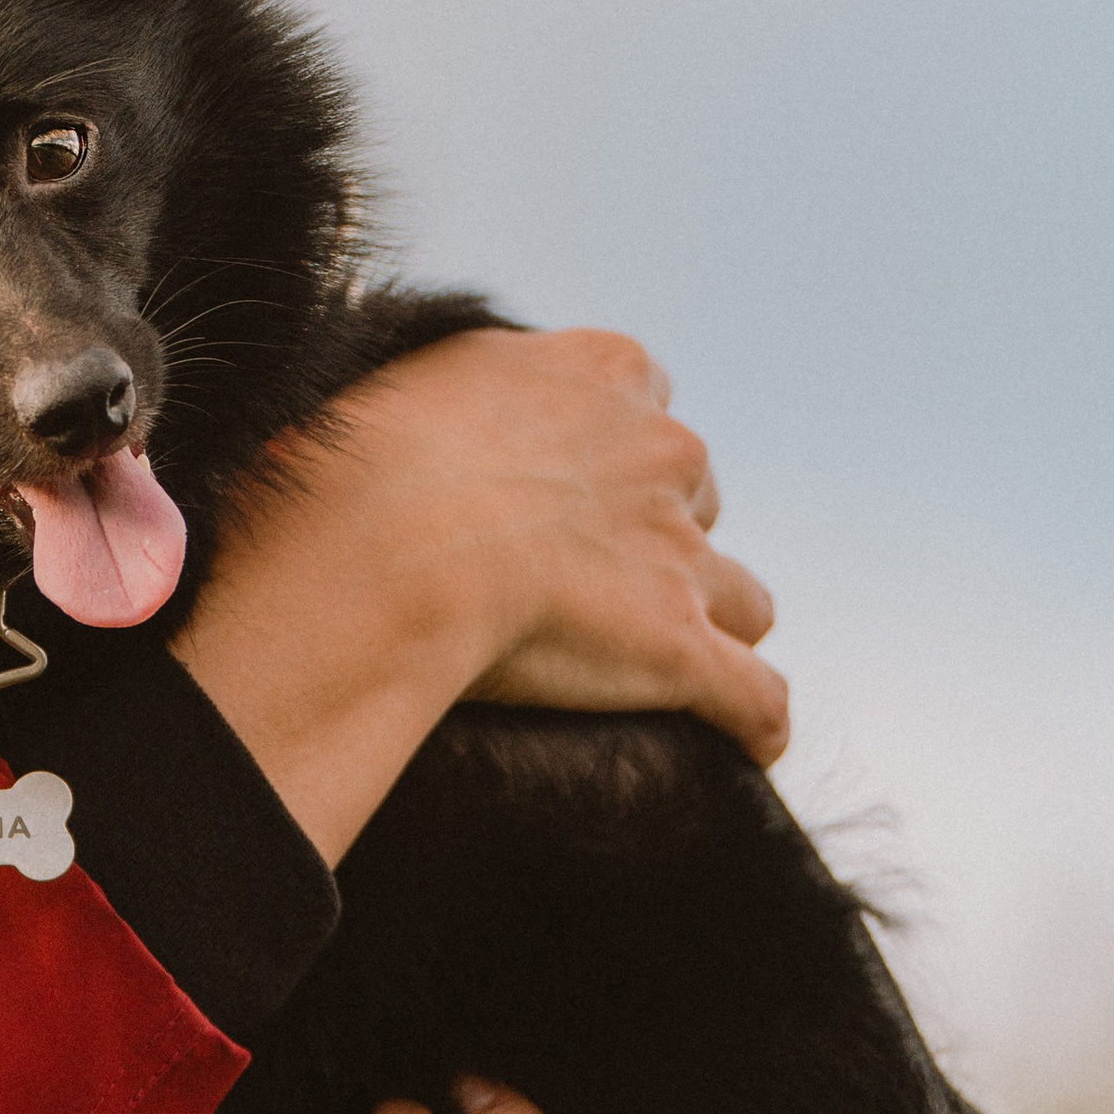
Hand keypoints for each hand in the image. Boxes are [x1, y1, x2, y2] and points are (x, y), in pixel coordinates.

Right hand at [172, 328, 786, 865]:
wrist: (381, 543)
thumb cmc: (356, 462)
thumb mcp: (405, 380)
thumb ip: (448, 392)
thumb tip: (408, 415)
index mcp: (602, 370)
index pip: (644, 407)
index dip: (603, 460)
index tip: (551, 495)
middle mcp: (663, 450)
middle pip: (694, 498)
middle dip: (649, 539)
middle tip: (570, 582)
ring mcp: (680, 554)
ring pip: (741, 596)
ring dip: (704, 626)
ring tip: (640, 669)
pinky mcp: (680, 647)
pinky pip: (757, 698)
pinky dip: (749, 721)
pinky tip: (737, 743)